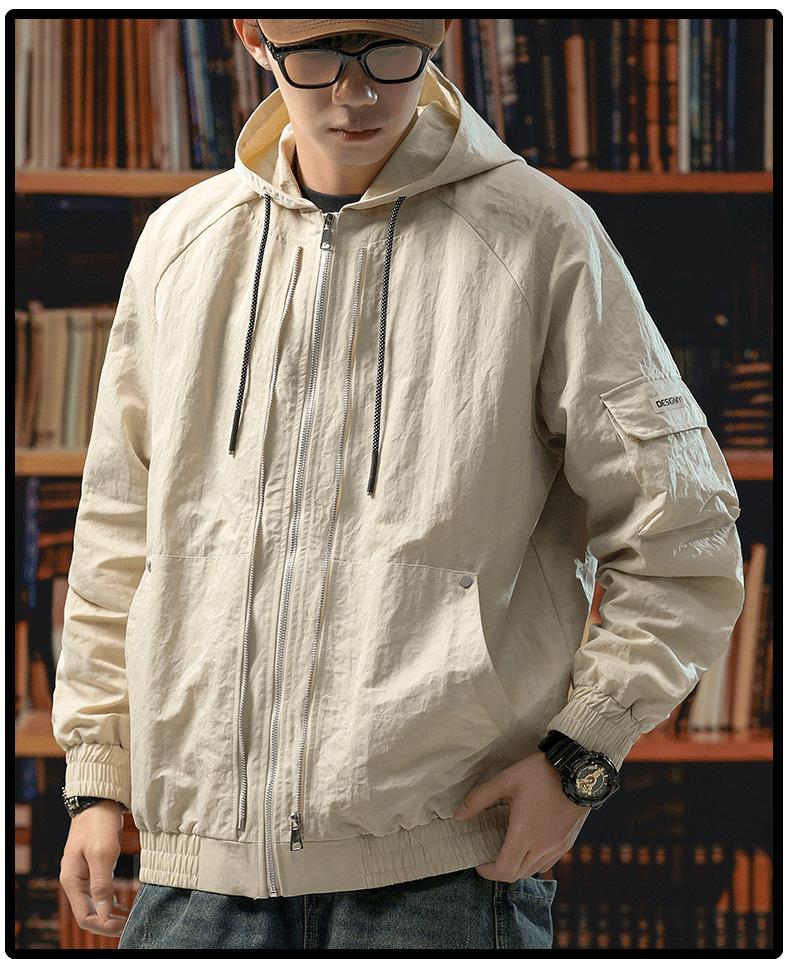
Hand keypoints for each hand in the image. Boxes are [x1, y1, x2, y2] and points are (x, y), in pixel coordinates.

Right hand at [59, 800, 129, 938]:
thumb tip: (104, 913)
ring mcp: (83, 874)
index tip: (125, 926)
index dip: (104, 925)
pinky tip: (124, 904)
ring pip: (95, 904)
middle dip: (108, 922)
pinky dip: (110, 901)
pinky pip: (99, 892)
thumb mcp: (102, 853)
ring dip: (110, 914)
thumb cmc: (99, 825)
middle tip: (131, 924)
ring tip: (129, 918)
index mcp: (72, 881)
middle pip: (89, 913)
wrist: (98, 801)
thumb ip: (101, 884)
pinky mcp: (92, 868)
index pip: (84, 916)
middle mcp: (74, 881)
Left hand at [452, 751, 590, 881]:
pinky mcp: (567, 843)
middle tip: (489, 856)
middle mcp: (542, 847)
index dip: (487, 872)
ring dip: (517, 867)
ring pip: (532, 871)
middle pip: (517, 875)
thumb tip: (457, 815)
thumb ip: (479, 798)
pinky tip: (528, 844)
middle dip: (499, 870)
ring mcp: (557, 847)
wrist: (579, 770)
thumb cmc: (541, 773)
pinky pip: (547, 863)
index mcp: (524, 834)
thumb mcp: (506, 779)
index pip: (504, 870)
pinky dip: (533, 862)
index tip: (478, 862)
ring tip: (507, 849)